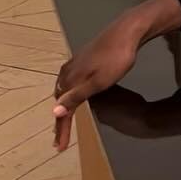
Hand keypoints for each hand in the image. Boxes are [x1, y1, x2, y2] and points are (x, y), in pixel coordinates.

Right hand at [51, 22, 142, 151]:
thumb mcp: (98, 82)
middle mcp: (68, 72)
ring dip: (63, 105)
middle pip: (59, 101)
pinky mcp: (83, 58)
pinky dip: (68, 92)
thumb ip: (77, 97)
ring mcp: (74, 63)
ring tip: (63, 119)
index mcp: (70, 80)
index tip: (60, 147)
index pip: (63, 111)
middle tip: (60, 138)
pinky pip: (69, 81)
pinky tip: (73, 92)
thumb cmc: (116, 59)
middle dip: (60, 120)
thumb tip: (54, 112)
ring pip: (63, 89)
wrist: (126, 31)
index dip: (62, 130)